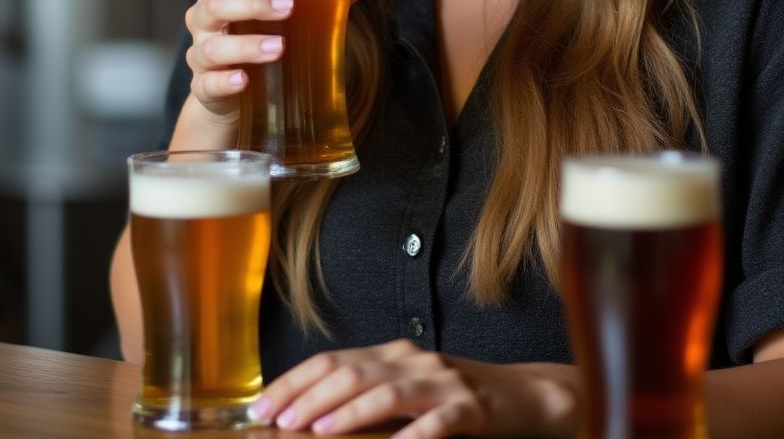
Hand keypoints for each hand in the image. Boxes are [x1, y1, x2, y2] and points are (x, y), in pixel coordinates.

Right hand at [184, 0, 370, 122]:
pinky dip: (226, 82)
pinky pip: (209, 84)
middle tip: (288, 6)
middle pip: (214, 4)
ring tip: (280, 46)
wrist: (233, 95)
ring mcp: (202, 55)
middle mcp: (203, 21)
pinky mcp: (206, 88)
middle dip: (251, 2)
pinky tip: (244, 80)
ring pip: (213, 47)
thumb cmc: (256, 36)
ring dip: (247, 45)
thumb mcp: (283, 14)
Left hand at [253, 340, 577, 437]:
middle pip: (352, 370)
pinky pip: (436, 422)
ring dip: (349, 411)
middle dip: (309, 396)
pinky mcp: (469, 408)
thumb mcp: (408, 389)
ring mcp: (442, 381)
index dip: (294, 380)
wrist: (522, 395)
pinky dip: (413, 436)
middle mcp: (413, 359)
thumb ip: (368, 394)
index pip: (332, 359)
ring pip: (387, 391)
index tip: (261, 405)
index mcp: (393, 353)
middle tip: (278, 420)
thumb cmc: (456, 398)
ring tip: (319, 430)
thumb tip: (312, 416)